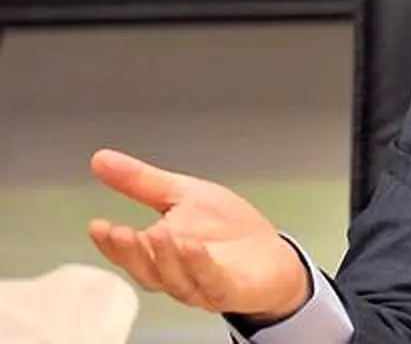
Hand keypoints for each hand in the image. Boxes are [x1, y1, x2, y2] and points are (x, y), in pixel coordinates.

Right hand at [87, 148, 310, 322]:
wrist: (272, 256)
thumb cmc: (227, 229)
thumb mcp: (184, 195)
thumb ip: (142, 183)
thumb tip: (99, 160)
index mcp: (160, 254)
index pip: (129, 252)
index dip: (111, 243)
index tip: (97, 226)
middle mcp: (177, 275)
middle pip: (147, 270)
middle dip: (131, 252)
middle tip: (120, 232)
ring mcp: (203, 285)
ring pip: (176, 279)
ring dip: (164, 257)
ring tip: (156, 232)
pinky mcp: (232, 289)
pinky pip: (212, 282)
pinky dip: (201, 266)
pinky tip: (193, 247)